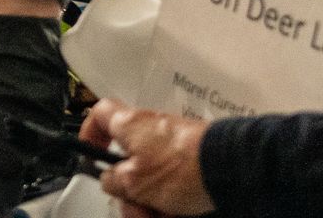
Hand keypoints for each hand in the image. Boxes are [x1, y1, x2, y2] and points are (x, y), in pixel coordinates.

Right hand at [80, 99, 213, 216]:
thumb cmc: (180, 169)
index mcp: (129, 126)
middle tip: (134, 211)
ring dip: (149, 204)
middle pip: (126, 162)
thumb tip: (109, 179)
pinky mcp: (193, 162)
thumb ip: (113, 180)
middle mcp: (150, 132)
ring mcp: (173, 147)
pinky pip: (172, 185)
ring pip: (150, 179)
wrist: (232, 168)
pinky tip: (176, 215)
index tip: (91, 156)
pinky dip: (171, 202)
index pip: (99, 114)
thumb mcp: (135, 182)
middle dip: (128, 193)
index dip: (90, 133)